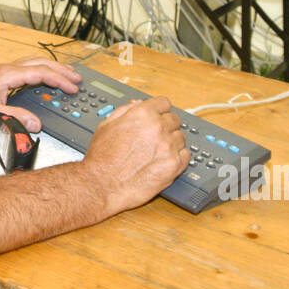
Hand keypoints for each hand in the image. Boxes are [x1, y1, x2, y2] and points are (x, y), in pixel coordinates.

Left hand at [0, 56, 79, 131]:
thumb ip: (15, 118)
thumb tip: (36, 124)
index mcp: (8, 74)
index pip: (40, 73)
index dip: (59, 80)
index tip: (72, 88)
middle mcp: (8, 68)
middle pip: (41, 63)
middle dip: (61, 70)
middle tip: (77, 78)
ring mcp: (5, 70)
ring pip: (34, 62)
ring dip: (52, 67)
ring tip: (67, 74)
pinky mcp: (2, 74)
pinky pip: (28, 67)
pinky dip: (41, 70)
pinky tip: (45, 78)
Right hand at [81, 97, 187, 212]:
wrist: (103, 184)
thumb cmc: (102, 158)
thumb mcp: (107, 125)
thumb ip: (126, 111)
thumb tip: (138, 105)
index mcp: (142, 114)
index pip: (164, 103)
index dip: (160, 109)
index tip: (160, 114)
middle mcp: (158, 127)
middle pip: (174, 119)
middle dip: (166, 126)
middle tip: (156, 136)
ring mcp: (168, 146)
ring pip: (181, 137)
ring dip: (172, 142)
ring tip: (158, 151)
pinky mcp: (174, 165)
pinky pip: (186, 155)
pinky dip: (178, 157)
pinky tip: (165, 160)